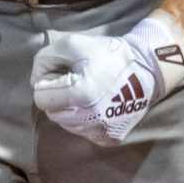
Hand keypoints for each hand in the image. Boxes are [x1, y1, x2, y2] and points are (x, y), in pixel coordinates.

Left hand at [33, 11, 183, 145]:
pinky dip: (84, 119)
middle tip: (77, 80)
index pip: (40, 97)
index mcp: (79, 94)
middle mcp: (88, 118)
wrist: (146, 69)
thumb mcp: (71, 44)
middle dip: (58, 96)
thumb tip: (36, 82)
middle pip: (51, 112)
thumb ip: (44, 59)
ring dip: (70, 108)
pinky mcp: (108, 138)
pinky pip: (82, 131)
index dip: (48, 82)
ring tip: (89, 91)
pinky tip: (97, 104)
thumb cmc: (107, 54)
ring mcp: (99, 131)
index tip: (64, 73)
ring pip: (65, 123)